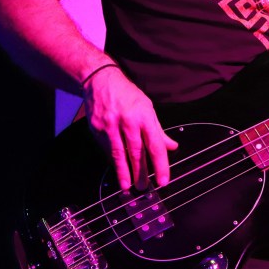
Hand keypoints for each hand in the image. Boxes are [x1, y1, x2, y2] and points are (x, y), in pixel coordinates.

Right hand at [83, 66, 178, 190]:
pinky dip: (113, 160)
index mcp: (144, 116)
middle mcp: (128, 122)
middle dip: (141, 172)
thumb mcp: (147, 108)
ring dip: (124, 172)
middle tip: (144, 187)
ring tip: (128, 186)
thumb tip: (172, 146)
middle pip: (137, 153)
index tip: (164, 180)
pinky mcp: (97, 129)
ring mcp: (110, 126)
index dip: (161, 165)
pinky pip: (106, 149)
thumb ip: (159, 130)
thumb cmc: (128, 95)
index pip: (155, 145)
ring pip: (119, 154)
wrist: (101, 81)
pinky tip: (117, 169)